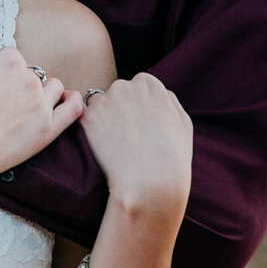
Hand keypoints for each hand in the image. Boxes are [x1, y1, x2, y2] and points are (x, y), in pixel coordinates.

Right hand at [0, 31, 84, 188]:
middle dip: (16, 82)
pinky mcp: (49, 130)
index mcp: (8, 63)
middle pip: (30, 71)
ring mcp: (42, 106)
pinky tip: (65, 100)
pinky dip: (72, 100)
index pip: (11, 56)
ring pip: (52, 86)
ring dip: (41, 91)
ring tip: (20, 107)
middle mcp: (29, 81)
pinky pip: (74, 108)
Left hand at [79, 74, 192, 219]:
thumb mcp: (183, 123)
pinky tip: (103, 147)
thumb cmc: (172, 158)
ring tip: (116, 145)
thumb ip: (168, 100)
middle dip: (119, 110)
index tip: (141, 126)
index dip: (137, 108)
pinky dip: (89, 131)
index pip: (136, 86)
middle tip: (128, 138)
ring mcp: (105, 101)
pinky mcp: (88, 118)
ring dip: (102, 119)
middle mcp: (125, 86)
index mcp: (149, 83)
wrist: (152, 184)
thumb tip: (156, 92)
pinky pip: (83, 120)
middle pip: (116, 93)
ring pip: (98, 105)